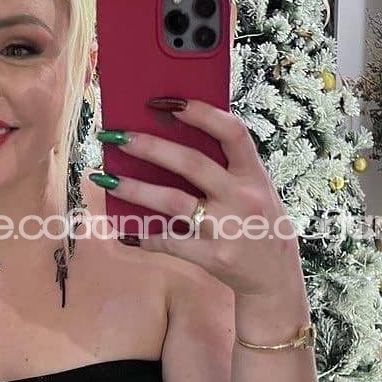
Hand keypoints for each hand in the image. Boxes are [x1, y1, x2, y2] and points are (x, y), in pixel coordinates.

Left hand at [93, 98, 304, 297]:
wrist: (276, 279)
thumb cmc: (261, 225)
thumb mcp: (258, 191)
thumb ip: (229, 169)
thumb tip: (175, 139)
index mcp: (255, 176)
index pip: (233, 133)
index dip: (202, 113)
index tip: (168, 103)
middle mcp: (243, 198)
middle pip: (191, 164)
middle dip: (150, 147)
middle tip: (117, 136)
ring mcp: (228, 229)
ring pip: (172, 202)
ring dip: (134, 188)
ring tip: (106, 178)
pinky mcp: (213, 257)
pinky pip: (169, 240)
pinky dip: (144, 234)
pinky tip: (124, 228)